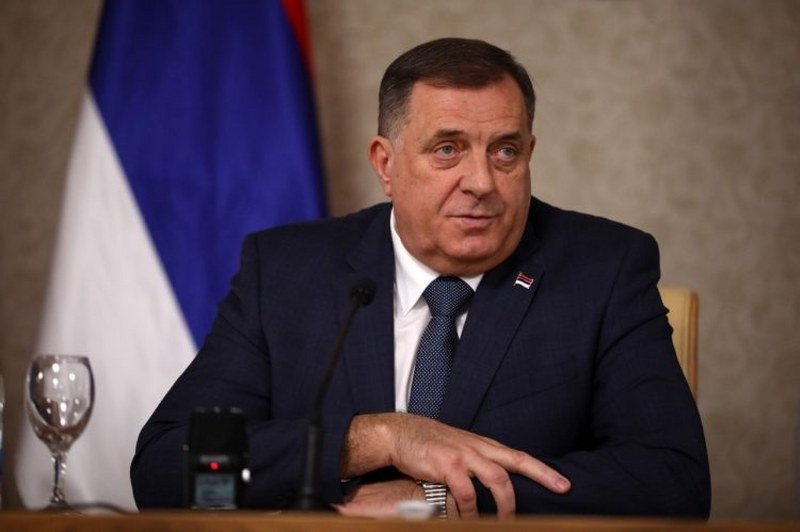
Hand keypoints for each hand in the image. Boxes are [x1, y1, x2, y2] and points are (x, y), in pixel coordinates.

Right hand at [340, 413, 569, 518]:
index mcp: (483, 445)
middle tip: (554, 498)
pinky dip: (472, 511)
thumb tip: (495, 486)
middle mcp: (477, 448)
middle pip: (516, 464)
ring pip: (497, 479)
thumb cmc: (429, 444)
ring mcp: (463, 455)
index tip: (564, 484)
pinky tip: (470, 521)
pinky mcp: (447, 465)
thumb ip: (478, 464)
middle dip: (540, 480)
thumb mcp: (459, 450)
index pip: (519, 457)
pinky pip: (467, 493)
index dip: (543, 471)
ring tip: (506, 523)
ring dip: (506, 505)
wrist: (400, 433)